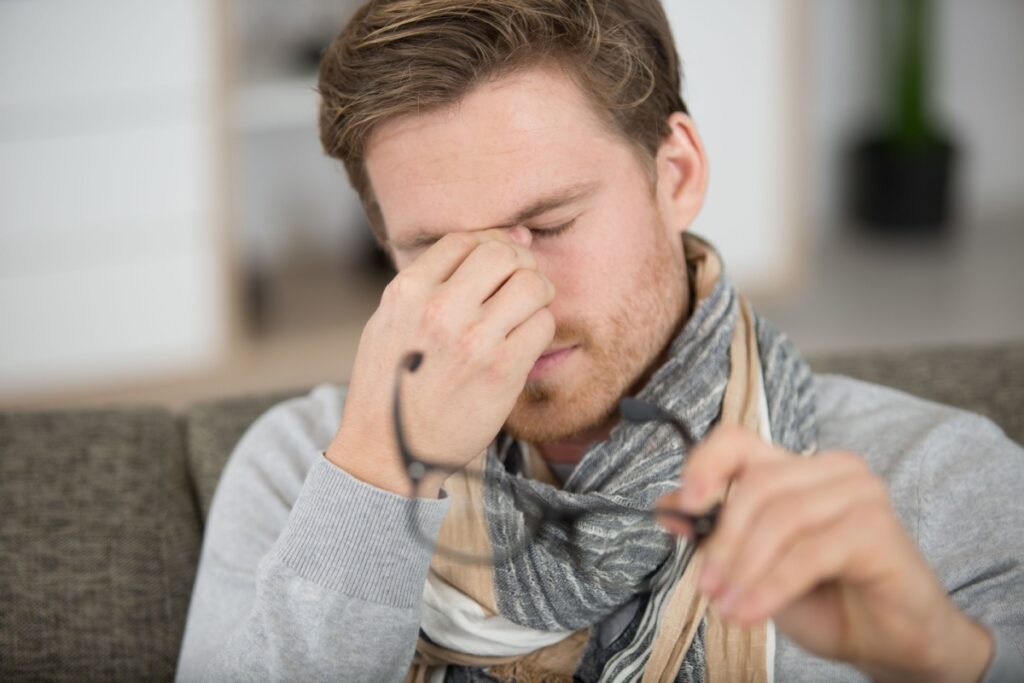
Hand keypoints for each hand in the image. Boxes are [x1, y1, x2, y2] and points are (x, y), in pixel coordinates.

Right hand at [327, 228, 554, 496]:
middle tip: (521, 283)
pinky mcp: (501, 372)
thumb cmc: (391, 384)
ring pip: (532, 285)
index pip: (465, 240)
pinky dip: (540, 329)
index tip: (504, 257)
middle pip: (504, 254)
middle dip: (521, 263)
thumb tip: (497, 243)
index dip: (493, 242)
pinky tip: (525, 342)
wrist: (388, 451)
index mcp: (407, 292)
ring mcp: (472, 341)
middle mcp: (438, 310)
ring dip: (538, 294)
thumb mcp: (389, 321)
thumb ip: (430, 282)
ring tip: (527, 311)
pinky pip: (542, 326)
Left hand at [660, 426, 993, 682]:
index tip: (686, 503)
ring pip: (780, 519)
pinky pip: (808, 553)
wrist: (891, 643)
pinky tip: (751, 612)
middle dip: (723, 541)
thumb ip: (716, 532)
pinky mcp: (877, 529)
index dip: (704, 464)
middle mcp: (832, 469)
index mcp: (798, 467)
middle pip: (756, 485)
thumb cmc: (824, 598)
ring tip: (726, 606)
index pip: (738, 441)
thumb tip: (667, 508)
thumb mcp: (754, 565)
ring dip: (744, 568)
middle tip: (707, 586)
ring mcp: (860, 493)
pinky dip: (771, 586)